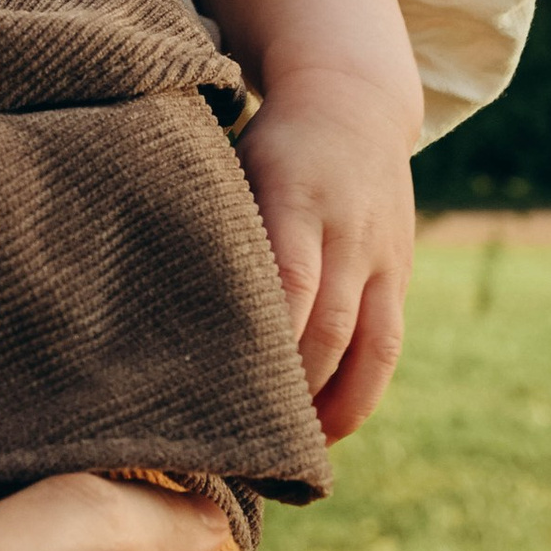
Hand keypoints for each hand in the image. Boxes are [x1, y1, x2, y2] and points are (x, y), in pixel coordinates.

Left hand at [238, 72, 417, 436]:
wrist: (353, 99)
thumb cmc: (265, 141)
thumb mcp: (232, 164)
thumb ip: (210, 225)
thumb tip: (149, 299)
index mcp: (294, 197)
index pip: (287, 281)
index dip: (263, 341)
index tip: (221, 389)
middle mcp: (346, 231)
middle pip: (327, 326)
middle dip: (291, 389)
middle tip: (243, 441)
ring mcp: (381, 254)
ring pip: (368, 346)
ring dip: (333, 405)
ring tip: (291, 451)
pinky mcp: (401, 272)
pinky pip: (389, 344)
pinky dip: (362, 391)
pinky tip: (327, 427)